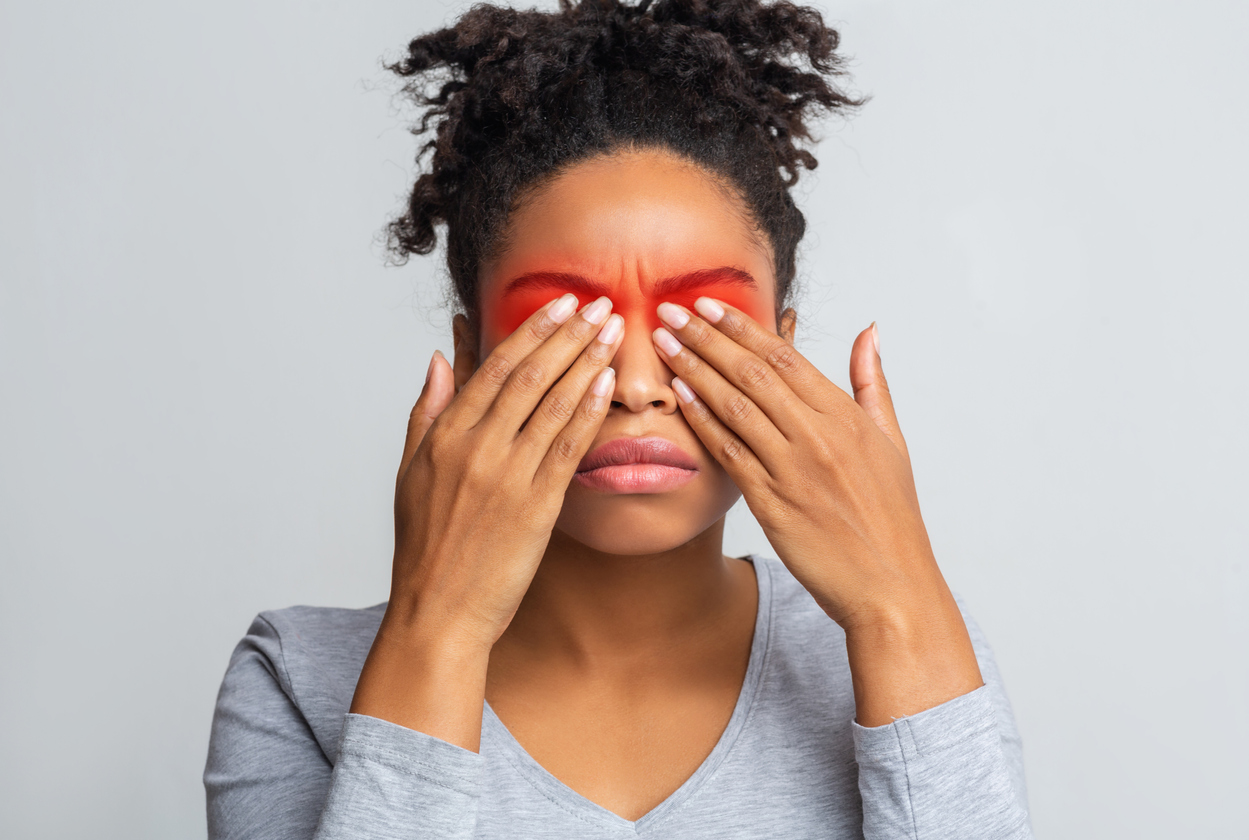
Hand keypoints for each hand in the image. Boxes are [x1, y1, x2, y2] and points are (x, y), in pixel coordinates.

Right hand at [351, 293, 623, 746]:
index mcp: (444, 436)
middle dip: (568, 335)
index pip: (494, 368)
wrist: (438, 613)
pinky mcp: (535, 507)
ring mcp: (506, 476)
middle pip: (529, 376)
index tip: (560, 303)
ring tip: (614, 331)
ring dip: (587, 361)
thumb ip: (426, 411)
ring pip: (553, 404)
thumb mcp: (409, 472)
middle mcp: (475, 448)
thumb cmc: (425, 549)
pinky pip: (568, 447)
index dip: (531, 331)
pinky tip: (609, 384)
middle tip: (600, 304)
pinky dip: (589, 411)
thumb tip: (441, 357)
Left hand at [652, 298, 981, 723]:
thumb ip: (872, 382)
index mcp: (846, 416)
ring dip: (695, 370)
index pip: (785, 357)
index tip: (709, 304)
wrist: (891, 586)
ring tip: (664, 345)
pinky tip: (681, 397)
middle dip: (707, 338)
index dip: (743, 327)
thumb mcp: (892, 441)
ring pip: (735, 406)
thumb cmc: (891, 517)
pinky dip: (703, 422)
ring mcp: (794, 469)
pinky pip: (730, 453)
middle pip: (753, 373)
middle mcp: (819, 436)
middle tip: (671, 312)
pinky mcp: (773, 504)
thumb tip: (868, 331)